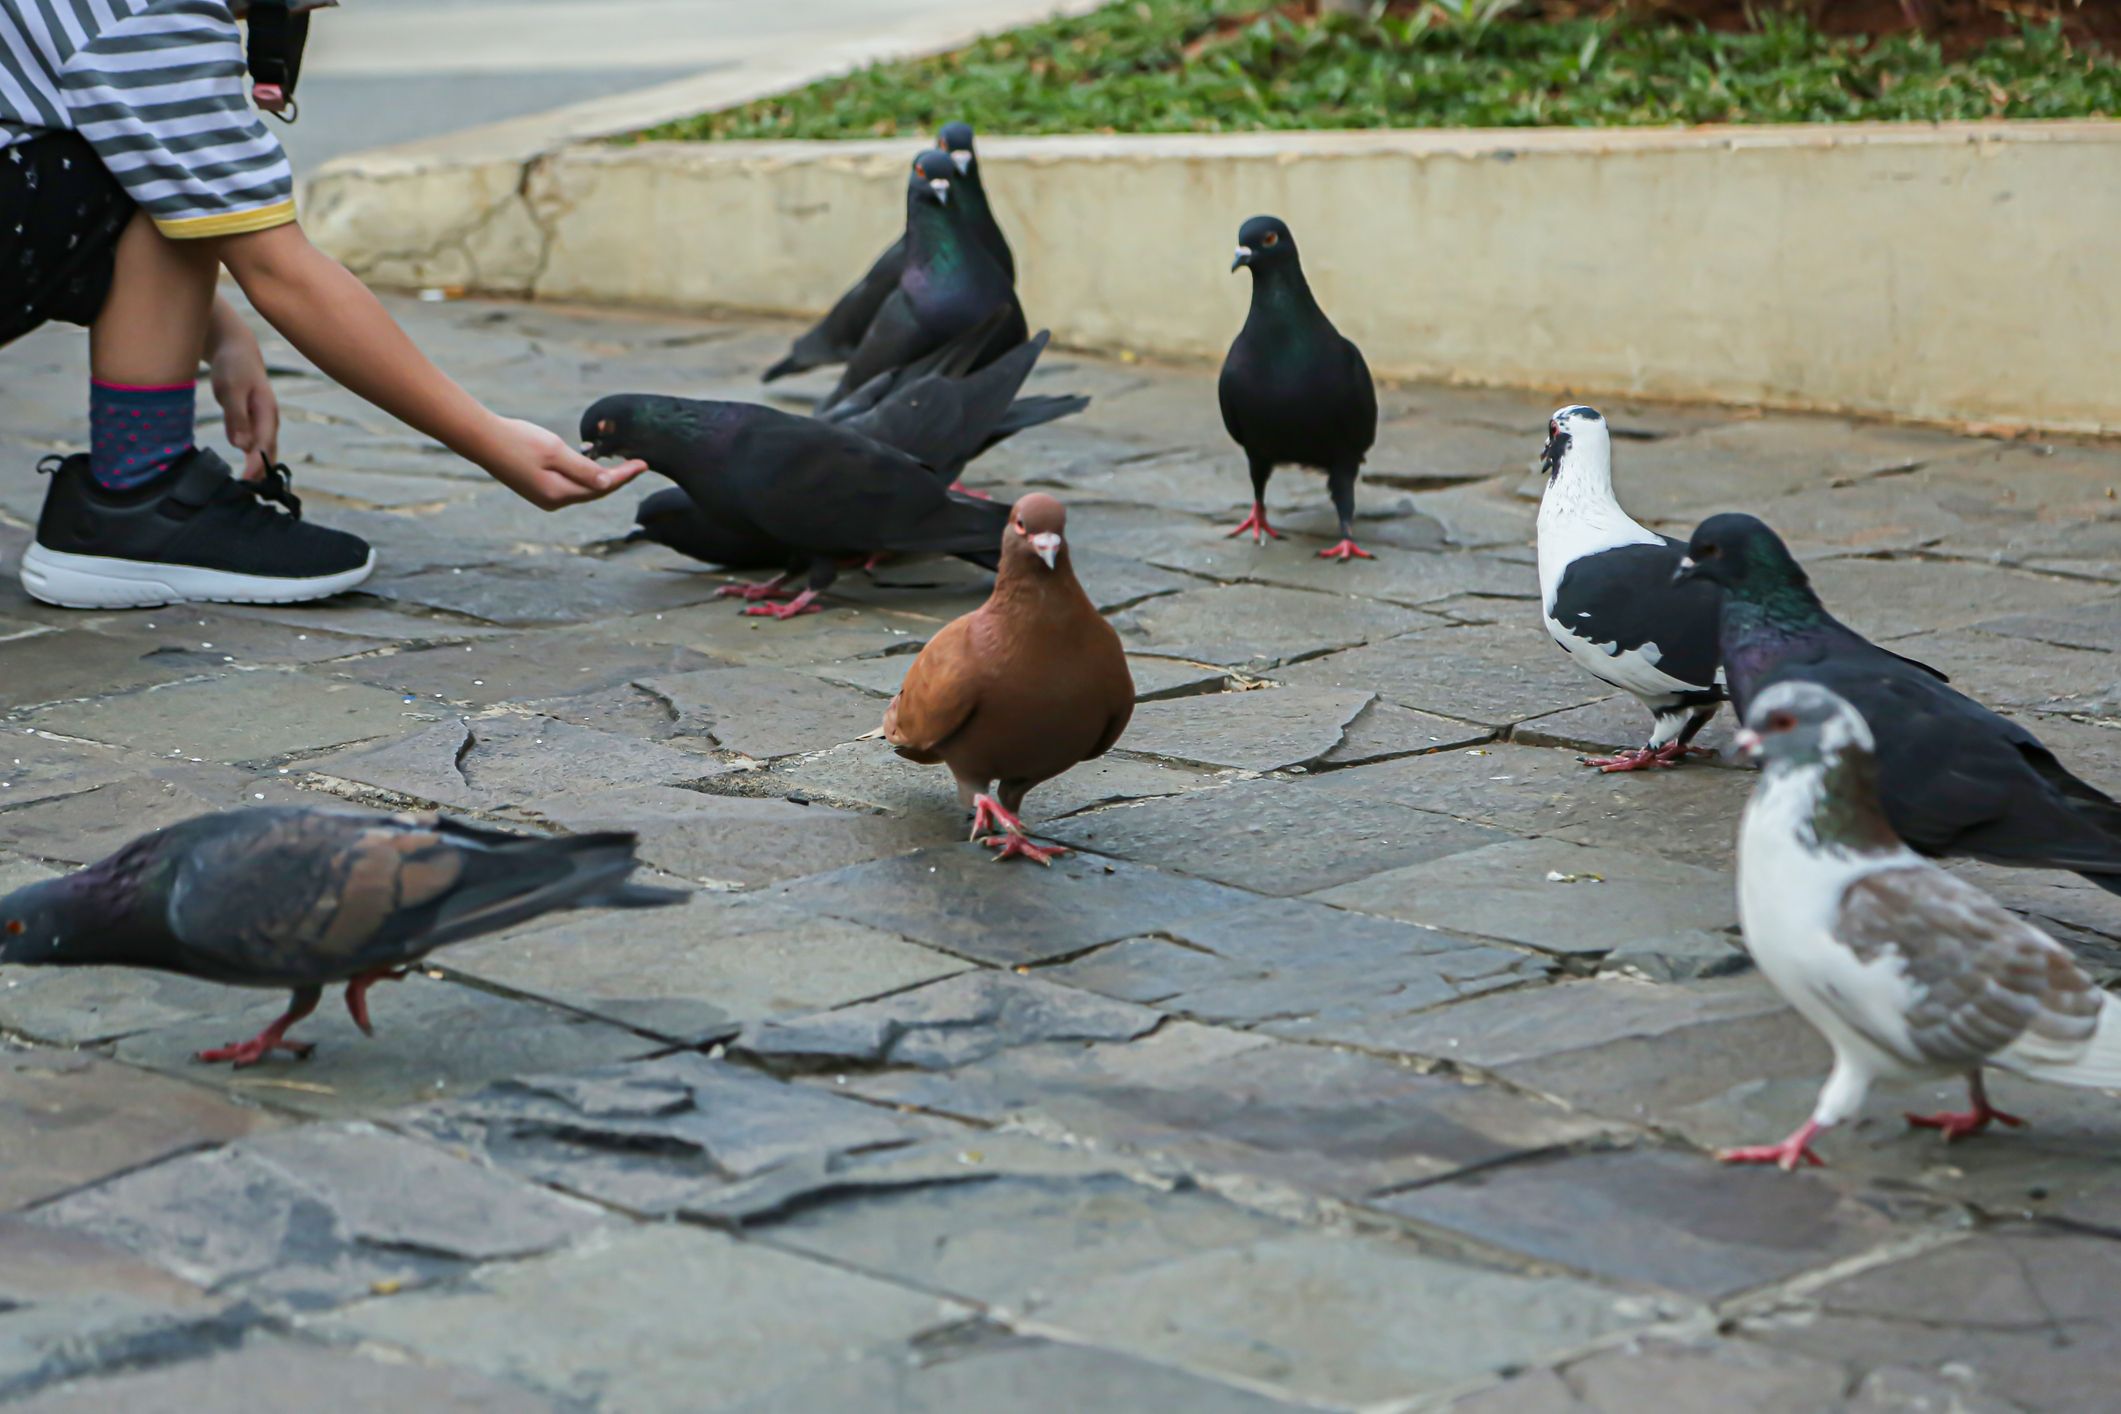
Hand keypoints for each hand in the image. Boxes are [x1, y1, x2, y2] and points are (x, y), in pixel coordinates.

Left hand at [206, 318, 279, 480]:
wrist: (236, 348)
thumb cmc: (232, 367)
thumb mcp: (230, 389)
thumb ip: (236, 417)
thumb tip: (242, 446)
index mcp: (267, 414)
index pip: (263, 447)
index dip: (256, 466)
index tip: (246, 484)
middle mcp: (268, 421)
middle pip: (269, 454)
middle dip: (263, 475)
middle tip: (251, 497)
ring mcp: (261, 422)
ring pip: (264, 451)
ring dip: (259, 470)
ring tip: (251, 491)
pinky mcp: (252, 422)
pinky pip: (255, 446)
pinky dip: (252, 460)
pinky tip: (248, 473)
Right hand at [478, 416, 646, 509]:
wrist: (483, 440)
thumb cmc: (519, 441)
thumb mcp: (555, 452)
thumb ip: (583, 469)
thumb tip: (608, 483)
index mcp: (558, 494)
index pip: (601, 487)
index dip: (624, 476)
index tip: (644, 464)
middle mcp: (553, 501)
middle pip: (594, 491)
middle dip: (616, 478)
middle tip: (638, 464)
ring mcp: (544, 497)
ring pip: (582, 489)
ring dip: (601, 478)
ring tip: (622, 466)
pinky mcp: (537, 489)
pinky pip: (569, 485)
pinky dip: (584, 477)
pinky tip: (593, 467)